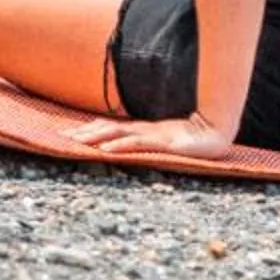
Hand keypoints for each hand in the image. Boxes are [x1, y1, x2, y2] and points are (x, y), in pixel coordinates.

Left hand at [72, 112, 237, 162]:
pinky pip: (137, 144)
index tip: (68, 134)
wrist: (217, 134)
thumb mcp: (166, 142)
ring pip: (119, 135)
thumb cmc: (193, 140)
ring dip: (97, 138)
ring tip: (77, 141)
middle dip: (85, 132)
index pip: (111, 128)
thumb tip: (127, 145)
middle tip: (61, 136)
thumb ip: (149, 143)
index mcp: (143, 132)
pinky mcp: (164, 144)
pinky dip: (120, 146)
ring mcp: (154, 136)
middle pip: (109, 129)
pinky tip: (106, 150)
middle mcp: (145, 131)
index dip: (90, 130)